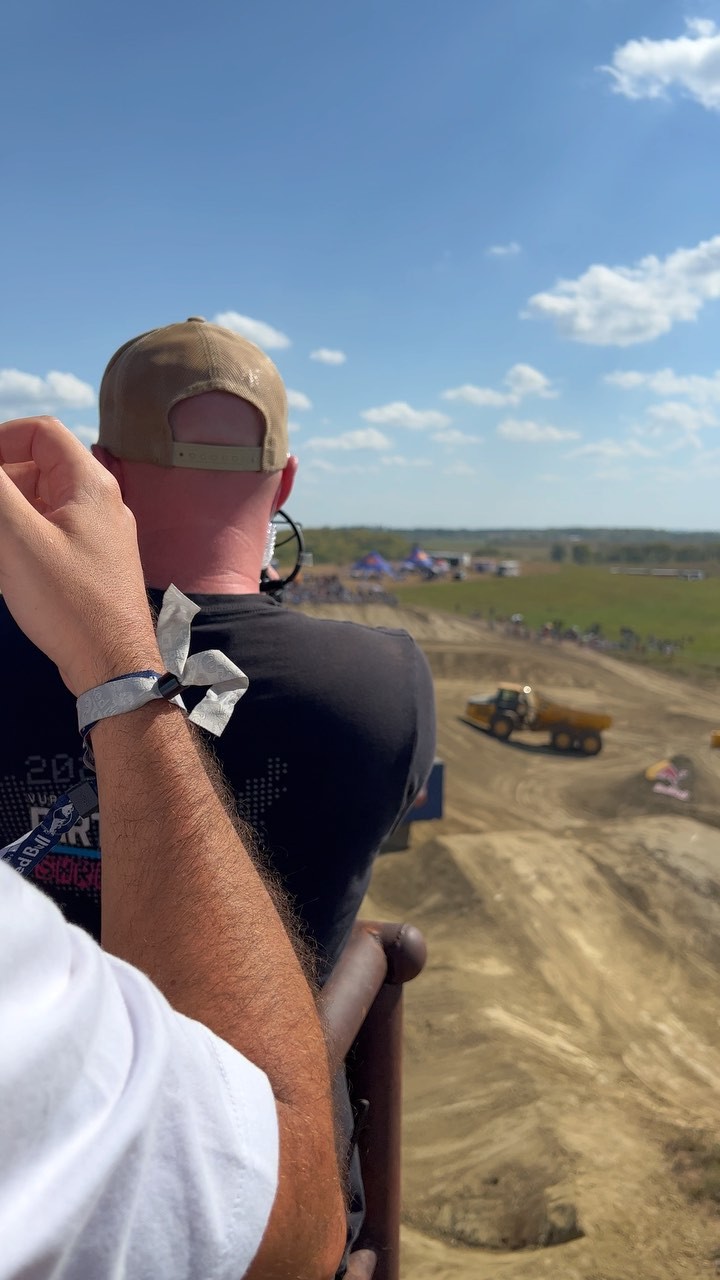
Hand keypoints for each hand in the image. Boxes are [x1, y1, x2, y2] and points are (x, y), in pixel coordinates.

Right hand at [0, 417, 161, 693]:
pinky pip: (48, 537)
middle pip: (37, 469)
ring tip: (2, 555)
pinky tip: (8, 573)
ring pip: (39, 507)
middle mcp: (100, 503)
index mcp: (90, 484)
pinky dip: (19, 544)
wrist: (114, 664)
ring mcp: (99, 535)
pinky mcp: (93, 565)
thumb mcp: (17, 538)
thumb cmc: (70, 601)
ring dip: (7, 520)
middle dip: (0, 487)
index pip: (40, 433)